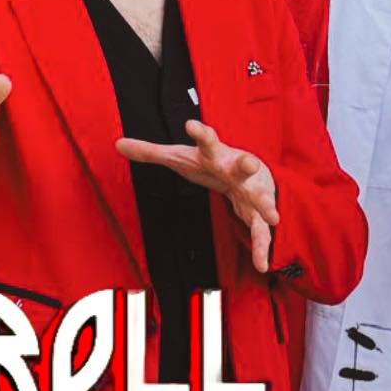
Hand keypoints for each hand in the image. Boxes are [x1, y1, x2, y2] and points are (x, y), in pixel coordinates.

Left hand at [117, 119, 280, 272]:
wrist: (248, 168)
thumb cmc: (209, 162)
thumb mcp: (179, 156)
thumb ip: (150, 152)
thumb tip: (118, 143)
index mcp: (214, 154)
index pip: (206, 140)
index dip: (199, 133)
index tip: (191, 125)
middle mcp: (235, 169)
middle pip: (241, 165)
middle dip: (247, 164)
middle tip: (249, 163)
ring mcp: (249, 189)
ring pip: (259, 197)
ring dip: (266, 205)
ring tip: (273, 216)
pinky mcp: (256, 210)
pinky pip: (259, 230)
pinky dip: (261, 247)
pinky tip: (262, 264)